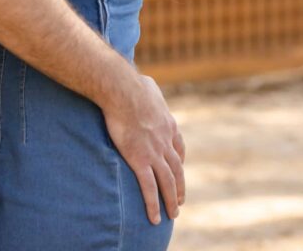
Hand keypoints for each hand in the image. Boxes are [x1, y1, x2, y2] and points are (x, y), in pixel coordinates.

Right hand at [103, 73, 185, 225]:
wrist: (122, 90)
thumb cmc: (132, 84)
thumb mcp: (150, 86)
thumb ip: (151, 91)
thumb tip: (147, 85)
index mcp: (168, 124)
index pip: (178, 148)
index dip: (179, 162)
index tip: (178, 171)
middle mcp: (165, 141)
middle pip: (177, 170)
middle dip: (180, 187)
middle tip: (180, 201)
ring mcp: (154, 152)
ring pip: (168, 182)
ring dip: (172, 200)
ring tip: (173, 214)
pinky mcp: (140, 159)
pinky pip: (149, 187)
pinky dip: (153, 204)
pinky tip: (155, 218)